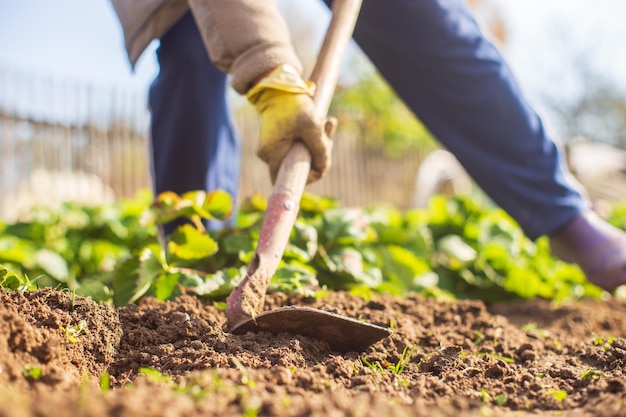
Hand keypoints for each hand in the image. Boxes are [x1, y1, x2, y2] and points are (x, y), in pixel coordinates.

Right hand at [247, 65, 334, 183]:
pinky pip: (298, 144)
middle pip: (298, 166)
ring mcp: (273, 145)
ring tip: (328, 123)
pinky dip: (312, 136)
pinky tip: (323, 121)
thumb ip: (321, 150)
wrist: (279, 83)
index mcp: (271, 154)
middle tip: (329, 135)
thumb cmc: (293, 104)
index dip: (305, 178)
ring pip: (301, 154)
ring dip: (318, 142)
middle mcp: (269, 153)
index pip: (285, 180)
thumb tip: (324, 168)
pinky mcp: (280, 137)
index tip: (319, 167)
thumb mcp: (313, 127)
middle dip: (317, 154)